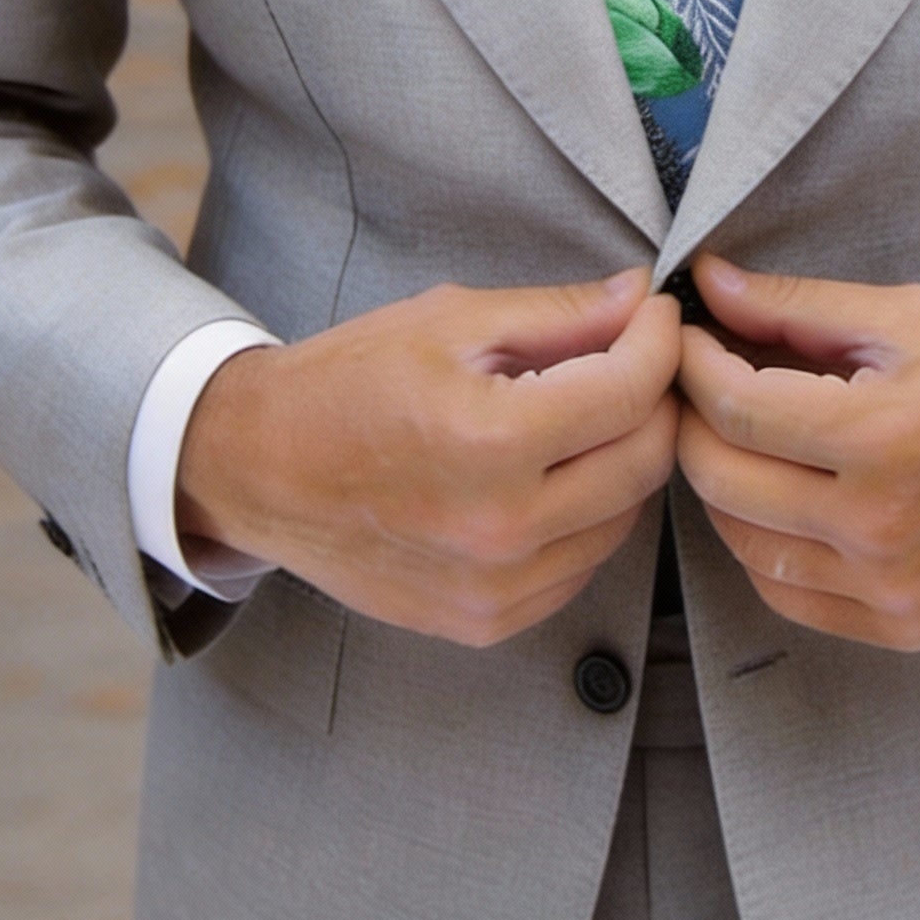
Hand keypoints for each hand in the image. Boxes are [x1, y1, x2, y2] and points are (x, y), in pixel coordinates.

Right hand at [176, 269, 679, 646]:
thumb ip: (560, 313)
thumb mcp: (452, 321)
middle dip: (656, 398)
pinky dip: (587, 516)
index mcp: (492, 441)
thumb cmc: (349, 380)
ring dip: (625, 458)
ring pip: (624, 517)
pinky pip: (581, 565)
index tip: (654, 314)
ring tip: (586, 413)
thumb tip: (641, 298)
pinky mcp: (485, 622)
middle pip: (645, 459)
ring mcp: (495, 587)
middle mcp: (501, 527)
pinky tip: (551, 474)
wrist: (259, 467)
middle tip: (633, 358)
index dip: (660, 341)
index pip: (632, 391)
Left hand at [675, 257, 919, 650]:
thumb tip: (710, 283)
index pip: (735, 407)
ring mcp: (890, 588)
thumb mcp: (910, 317)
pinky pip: (788, 596)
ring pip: (744, 545)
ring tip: (739, 437)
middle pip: (722, 479)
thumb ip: (799, 306)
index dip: (692, 364)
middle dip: (692, 422)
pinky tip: (778, 500)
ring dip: (723, 485)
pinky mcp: (903, 626)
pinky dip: (764, 547)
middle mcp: (879, 527)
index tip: (686, 336)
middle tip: (698, 383)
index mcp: (881, 438)